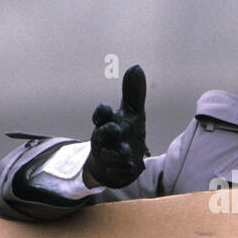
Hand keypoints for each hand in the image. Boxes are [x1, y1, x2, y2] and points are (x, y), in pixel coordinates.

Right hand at [84, 65, 148, 187]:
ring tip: (127, 151)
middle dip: (108, 131)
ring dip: (118, 151)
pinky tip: (132, 166)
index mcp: (107, 123)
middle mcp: (104, 140)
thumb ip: (134, 94)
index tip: (108, 109)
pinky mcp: (115, 171)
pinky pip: (118, 171)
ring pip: (109, 154)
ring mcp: (108, 156)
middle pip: (101, 134)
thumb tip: (136, 66)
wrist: (117, 163)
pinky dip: (124, 169)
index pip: (101, 115)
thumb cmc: (123, 133)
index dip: (102, 112)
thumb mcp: (131, 114)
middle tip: (117, 128)